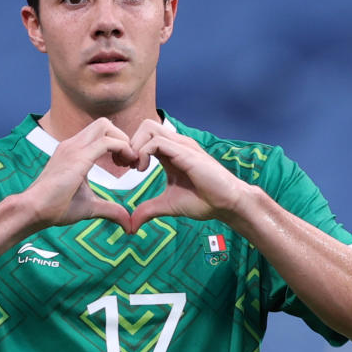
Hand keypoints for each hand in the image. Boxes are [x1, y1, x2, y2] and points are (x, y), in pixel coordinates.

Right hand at [22, 118, 135, 232]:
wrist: (33, 210)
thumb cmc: (55, 208)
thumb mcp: (90, 206)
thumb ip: (110, 210)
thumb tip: (128, 224)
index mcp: (73, 151)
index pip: (100, 133)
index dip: (117, 144)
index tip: (124, 166)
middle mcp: (73, 144)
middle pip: (104, 123)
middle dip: (122, 138)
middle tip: (128, 162)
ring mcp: (74, 147)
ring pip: (105, 126)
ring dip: (123, 141)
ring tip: (127, 163)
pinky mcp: (78, 157)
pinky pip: (107, 141)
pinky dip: (123, 149)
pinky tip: (124, 167)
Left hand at [128, 119, 249, 231]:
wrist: (227, 204)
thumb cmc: (203, 201)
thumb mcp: (167, 205)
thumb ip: (148, 210)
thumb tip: (131, 225)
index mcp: (170, 153)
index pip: (144, 137)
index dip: (130, 149)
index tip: (125, 168)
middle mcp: (175, 145)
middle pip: (145, 126)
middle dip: (129, 142)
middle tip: (127, 165)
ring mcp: (181, 146)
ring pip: (149, 127)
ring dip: (135, 146)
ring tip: (136, 167)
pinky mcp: (186, 152)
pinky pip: (157, 142)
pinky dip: (143, 153)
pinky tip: (143, 170)